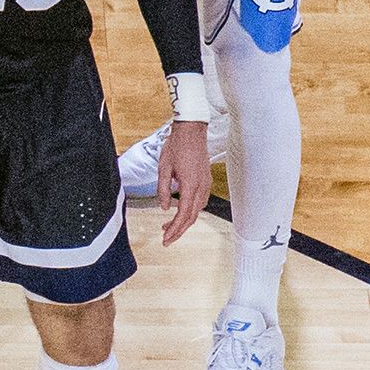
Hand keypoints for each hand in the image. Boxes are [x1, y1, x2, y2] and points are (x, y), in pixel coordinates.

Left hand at [155, 117, 211, 247]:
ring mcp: (206, 183)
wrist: (191, 131)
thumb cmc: (176, 147)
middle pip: (192, 216)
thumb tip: (165, 208)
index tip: (165, 239)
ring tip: (169, 226)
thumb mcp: (163, 169)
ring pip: (197, 209)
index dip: (175, 229)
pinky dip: (191, 210)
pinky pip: (200, 200)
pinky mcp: (206, 179)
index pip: (183, 214)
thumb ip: (163, 190)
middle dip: (179, 230)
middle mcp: (201, 186)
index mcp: (190, 184)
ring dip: (184, 221)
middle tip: (166, 239)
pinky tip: (180, 211)